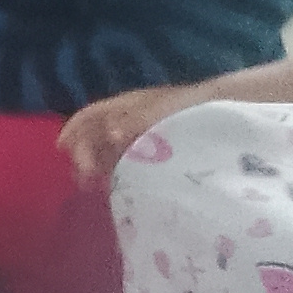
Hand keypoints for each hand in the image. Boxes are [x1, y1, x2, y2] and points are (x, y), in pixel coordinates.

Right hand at [59, 85, 186, 186]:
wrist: (231, 112)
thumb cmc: (198, 108)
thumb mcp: (167, 111)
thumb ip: (138, 120)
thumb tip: (110, 134)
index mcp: (129, 105)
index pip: (92, 115)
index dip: (73, 129)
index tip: (61, 150)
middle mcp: (131, 120)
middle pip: (95, 135)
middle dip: (83, 155)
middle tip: (83, 181)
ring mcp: (142, 136)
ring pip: (108, 150)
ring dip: (96, 167)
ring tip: (94, 187)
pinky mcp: (154, 152)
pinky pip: (125, 161)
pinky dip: (114, 172)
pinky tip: (116, 185)